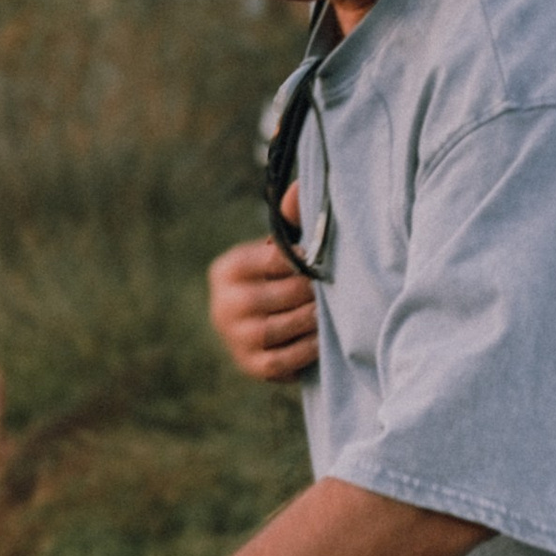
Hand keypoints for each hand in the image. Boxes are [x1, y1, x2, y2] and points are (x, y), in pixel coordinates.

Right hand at [211, 229, 318, 385]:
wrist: (263, 327)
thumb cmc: (278, 281)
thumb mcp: (280, 252)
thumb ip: (290, 224)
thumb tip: (301, 189)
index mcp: (227, 269)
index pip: (271, 259)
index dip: (303, 260)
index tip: (319, 261)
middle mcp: (223, 305)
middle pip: (275, 296)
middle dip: (308, 292)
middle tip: (332, 289)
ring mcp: (235, 338)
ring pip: (277, 329)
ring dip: (309, 321)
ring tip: (327, 312)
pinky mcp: (251, 366)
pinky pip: (282, 361)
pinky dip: (306, 350)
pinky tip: (322, 339)